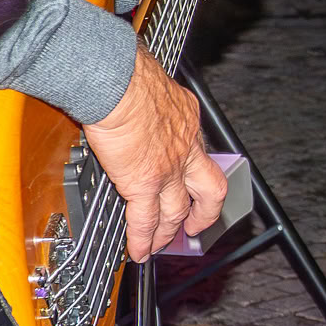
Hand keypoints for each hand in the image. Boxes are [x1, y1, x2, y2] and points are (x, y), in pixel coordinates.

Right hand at [83, 46, 226, 260]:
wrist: (117, 80)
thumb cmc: (127, 73)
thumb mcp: (153, 84)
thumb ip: (148, 99)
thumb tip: (130, 93)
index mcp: (187, 120)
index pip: (199, 152)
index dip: (196, 171)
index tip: (194, 182)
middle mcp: (185, 146)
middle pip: (208, 189)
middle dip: (204, 211)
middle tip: (196, 226)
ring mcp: (168, 169)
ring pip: (177, 211)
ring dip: (169, 231)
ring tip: (161, 245)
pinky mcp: (144, 183)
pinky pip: (146, 220)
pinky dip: (143, 240)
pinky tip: (139, 252)